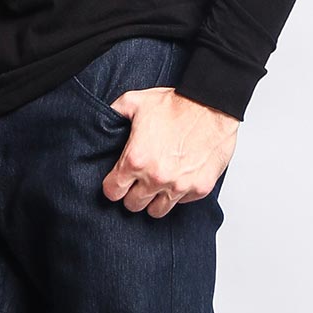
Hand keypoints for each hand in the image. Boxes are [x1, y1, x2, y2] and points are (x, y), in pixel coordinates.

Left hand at [102, 86, 239, 217]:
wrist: (211, 104)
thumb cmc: (176, 104)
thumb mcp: (135, 101)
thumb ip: (114, 113)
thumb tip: (101, 120)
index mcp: (136, 159)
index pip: (113, 192)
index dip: (113, 186)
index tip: (118, 180)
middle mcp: (155, 177)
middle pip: (133, 205)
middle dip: (132, 193)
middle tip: (138, 181)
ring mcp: (178, 186)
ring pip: (157, 210)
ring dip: (154, 199)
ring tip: (157, 183)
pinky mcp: (199, 188)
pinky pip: (181, 202)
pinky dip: (178, 193)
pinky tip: (177, 177)